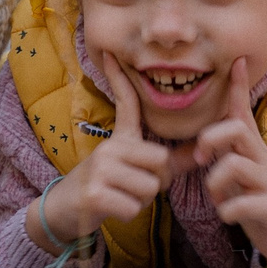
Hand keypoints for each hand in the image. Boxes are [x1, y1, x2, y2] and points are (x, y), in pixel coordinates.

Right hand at [30, 51, 171, 253]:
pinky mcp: (94, 194)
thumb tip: (202, 150)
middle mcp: (109, 148)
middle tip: (134, 187)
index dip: (119, 79)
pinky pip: (133, 207)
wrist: (65, 210)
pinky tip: (112, 209)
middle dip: (156, 182)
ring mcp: (100, 170)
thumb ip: (169, 161)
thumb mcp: (134, 169)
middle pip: (161, 162)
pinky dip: (128, 214)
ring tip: (122, 197)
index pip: (125, 105)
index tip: (110, 53)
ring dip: (141, 201)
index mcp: (120, 139)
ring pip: (150, 188)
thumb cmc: (108, 188)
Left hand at [190, 57, 266, 267]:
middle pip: (235, 130)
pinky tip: (227, 217)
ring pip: (235, 165)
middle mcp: (263, 161)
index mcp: (252, 151)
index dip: (239, 88)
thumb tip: (203, 141)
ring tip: (218, 200)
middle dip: (209, 139)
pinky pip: (245, 203)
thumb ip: (227, 157)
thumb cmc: (260, 205)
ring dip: (215, 183)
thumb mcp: (241, 177)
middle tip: (200, 161)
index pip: (244, 113)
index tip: (236, 60)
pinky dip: (228, 211)